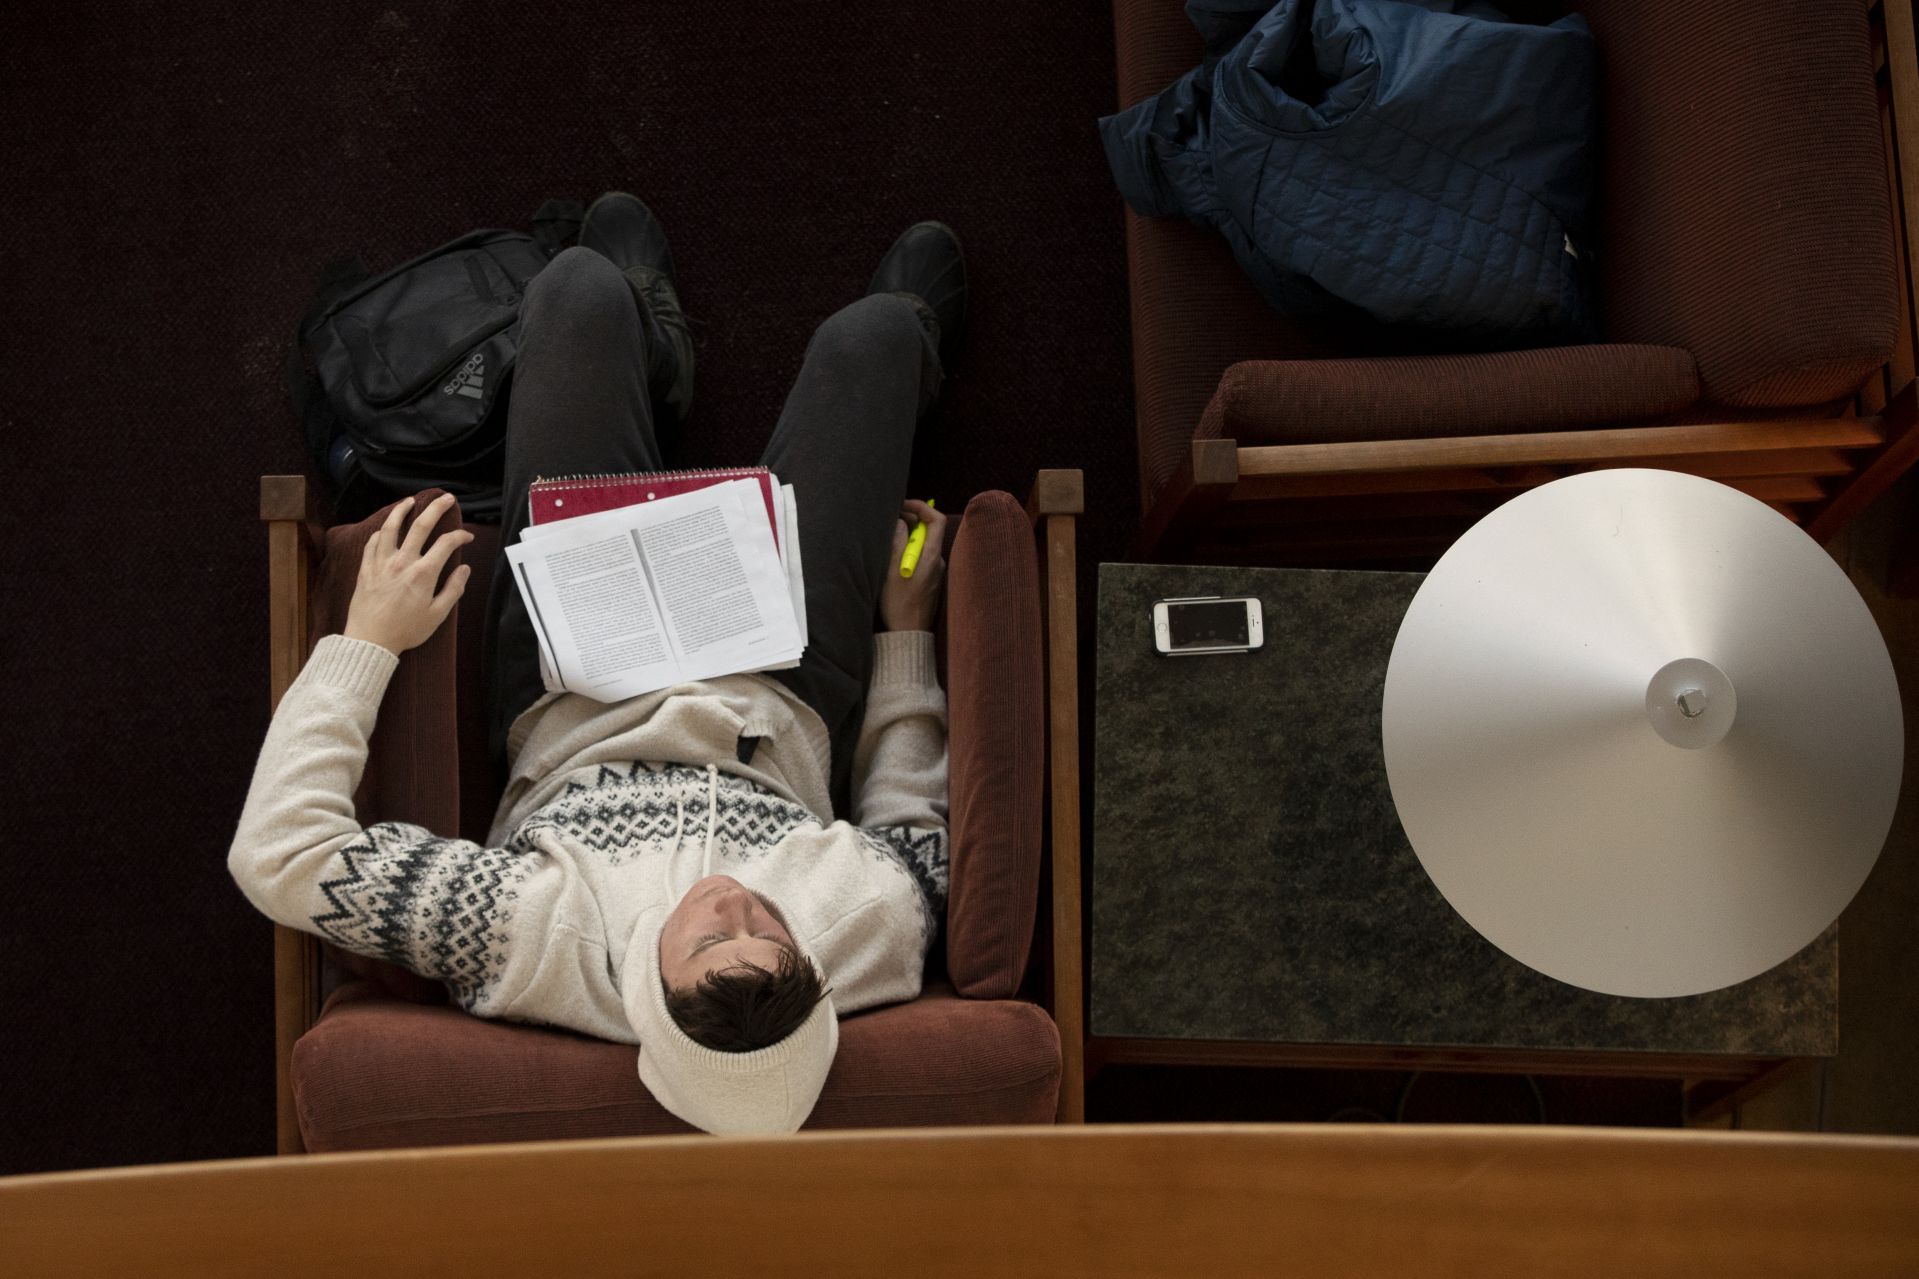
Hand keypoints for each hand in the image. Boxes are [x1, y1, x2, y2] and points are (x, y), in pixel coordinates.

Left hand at [343, 493, 475, 654]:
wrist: (370, 640)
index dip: (460, 535)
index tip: (467, 536)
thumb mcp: (437, 615)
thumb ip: (453, 589)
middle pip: (421, 525)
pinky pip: (373, 542)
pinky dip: (381, 532)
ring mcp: (382, 562)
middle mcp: (403, 562)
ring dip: (402, 510)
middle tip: (446, 498)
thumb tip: (465, 569)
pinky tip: (386, 528)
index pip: (446, 543)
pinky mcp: (366, 568)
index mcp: (424, 573)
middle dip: (437, 508)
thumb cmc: (405, 631)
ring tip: (410, 500)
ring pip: (392, 527)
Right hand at [880, 499, 946, 631]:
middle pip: (929, 530)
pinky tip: (893, 558)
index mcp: (931, 556)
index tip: (902, 506)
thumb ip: (896, 541)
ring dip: (907, 536)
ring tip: (888, 539)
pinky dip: (909, 550)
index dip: (921, 507)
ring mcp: (935, 571)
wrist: (908, 633)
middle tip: (890, 521)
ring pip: (923, 544)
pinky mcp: (930, 580)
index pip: (936, 520)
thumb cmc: (899, 603)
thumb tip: (899, 521)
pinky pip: (921, 557)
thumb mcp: (890, 568)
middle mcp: (938, 561)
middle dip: (910, 520)